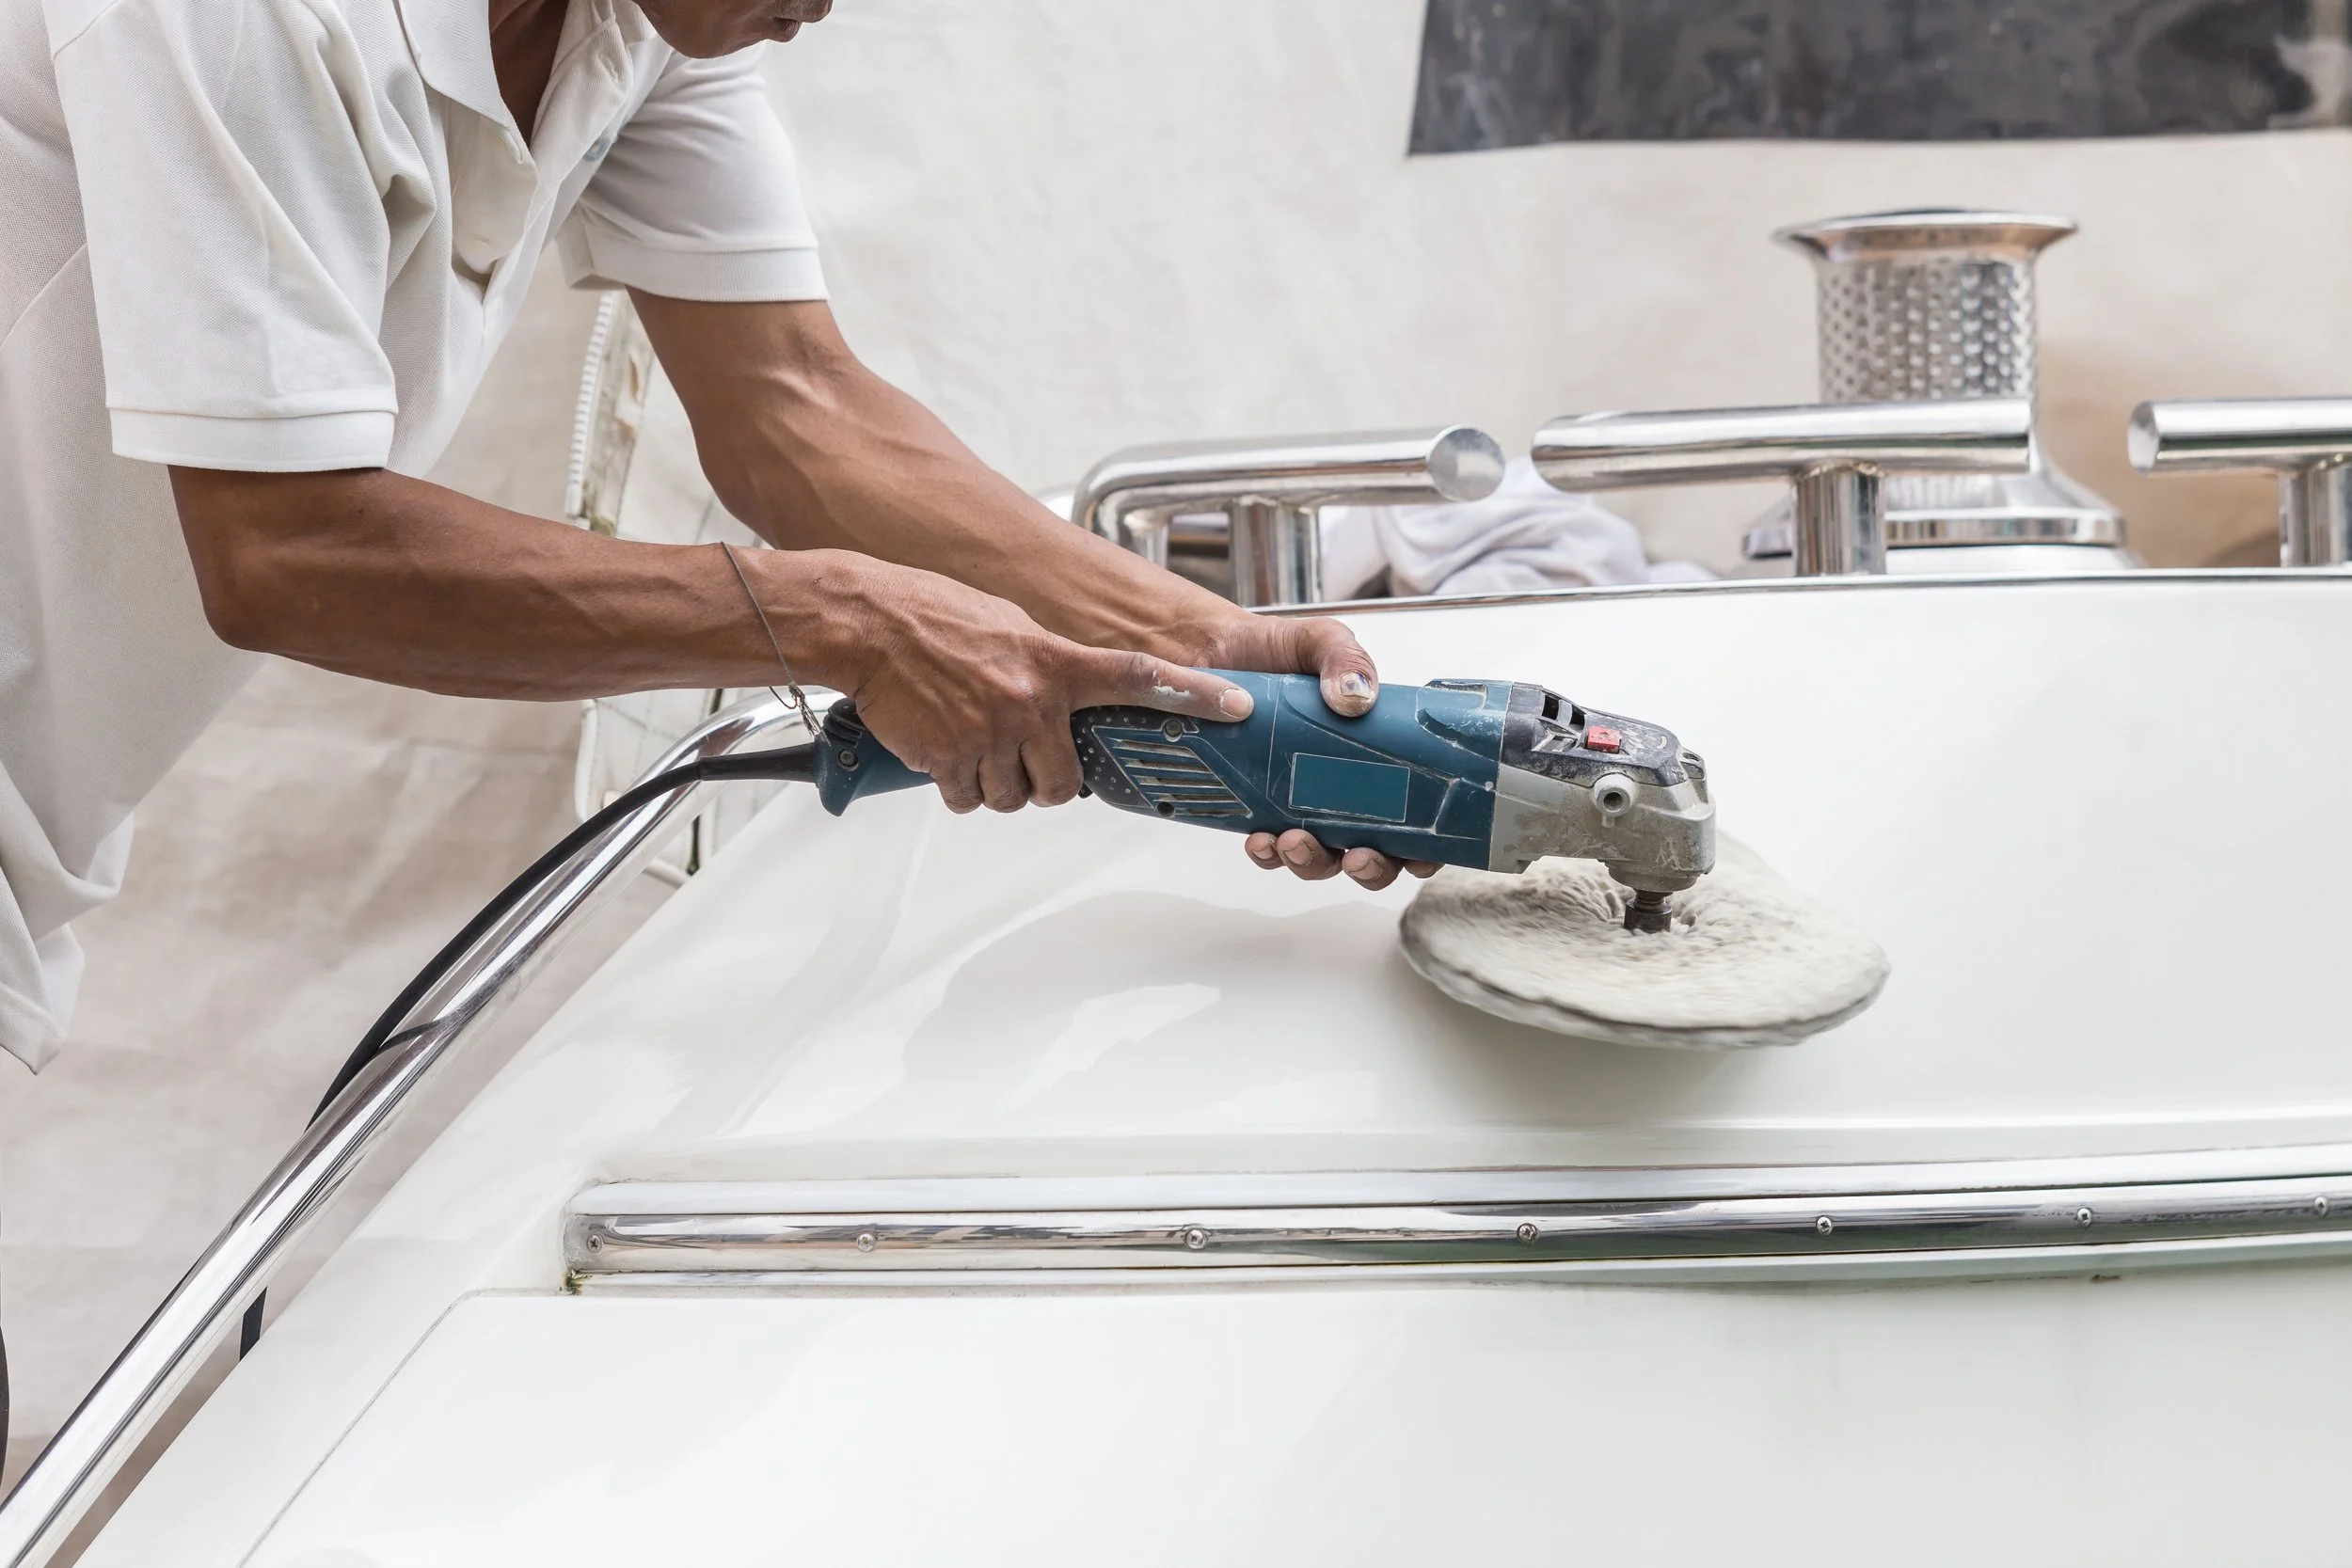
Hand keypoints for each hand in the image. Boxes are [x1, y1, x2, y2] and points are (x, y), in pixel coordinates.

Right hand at [830, 557, 1252, 813]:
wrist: (869, 623)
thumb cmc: (935, 617)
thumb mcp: (1012, 627)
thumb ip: (1053, 665)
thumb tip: (1076, 695)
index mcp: (1056, 661)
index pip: (1140, 677)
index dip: (1193, 694)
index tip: (1238, 706)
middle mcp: (1031, 701)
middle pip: (1063, 783)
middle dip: (1042, 780)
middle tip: (1016, 751)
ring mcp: (992, 733)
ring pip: (1014, 798)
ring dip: (994, 784)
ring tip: (970, 741)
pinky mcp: (950, 758)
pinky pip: (969, 800)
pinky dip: (957, 785)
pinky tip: (942, 747)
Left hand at [1190, 611, 1441, 892]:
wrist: (1209, 651)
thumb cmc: (1276, 651)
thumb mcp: (1320, 642)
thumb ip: (1345, 658)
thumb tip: (1355, 698)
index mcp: (1378, 753)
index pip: (1418, 816)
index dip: (1427, 847)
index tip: (1420, 858)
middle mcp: (1346, 788)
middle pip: (1377, 853)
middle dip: (1371, 867)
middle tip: (1357, 854)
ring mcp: (1303, 803)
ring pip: (1323, 859)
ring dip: (1313, 861)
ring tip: (1293, 840)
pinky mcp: (1261, 808)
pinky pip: (1271, 849)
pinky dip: (1268, 853)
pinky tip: (1259, 837)